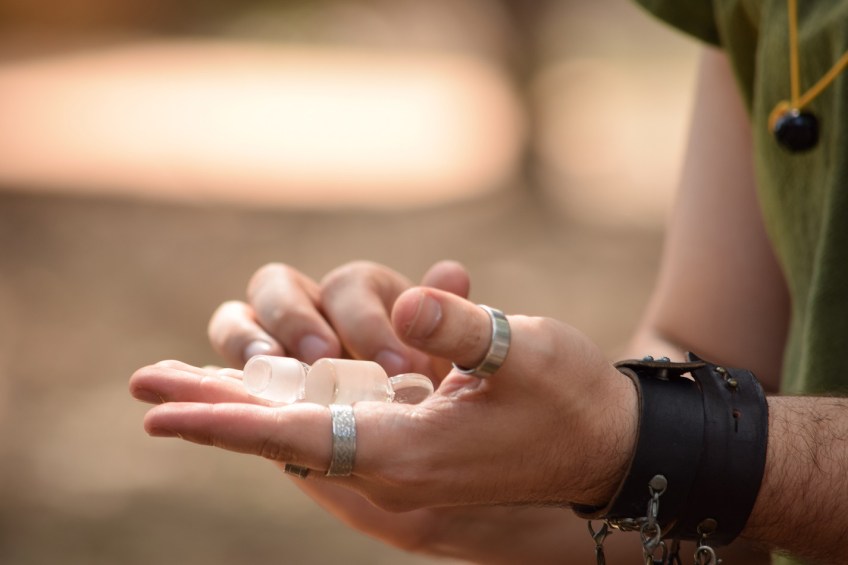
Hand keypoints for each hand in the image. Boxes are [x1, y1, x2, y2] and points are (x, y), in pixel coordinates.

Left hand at [132, 289, 636, 530]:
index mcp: (412, 452)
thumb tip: (411, 299)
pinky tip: (259, 384)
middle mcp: (393, 461)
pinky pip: (333, 422)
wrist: (606, 445)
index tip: (161, 415)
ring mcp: (399, 454)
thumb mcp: (528, 353)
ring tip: (182, 383)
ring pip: (302, 429)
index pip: (299, 440)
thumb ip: (466, 327)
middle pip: (283, 436)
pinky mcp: (410, 438)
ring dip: (244, 404)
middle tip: (144, 388)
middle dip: (214, 410)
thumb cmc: (573, 400)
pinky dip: (287, 403)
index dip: (228, 424)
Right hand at [207, 260, 469, 379]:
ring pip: (238, 323)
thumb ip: (456, 323)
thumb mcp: (467, 361)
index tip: (396, 368)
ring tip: (266, 370)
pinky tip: (206, 398)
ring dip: (245, 342)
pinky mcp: (256, 395)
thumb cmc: (450, 397)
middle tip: (322, 359)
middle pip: (277, 287)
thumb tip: (451, 272)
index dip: (367, 322)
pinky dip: (210, 383)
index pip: (350, 286)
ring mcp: (279, 351)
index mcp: (364, 294)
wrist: (431, 448)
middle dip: (295, 320)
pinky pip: (221, 380)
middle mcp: (315, 312)